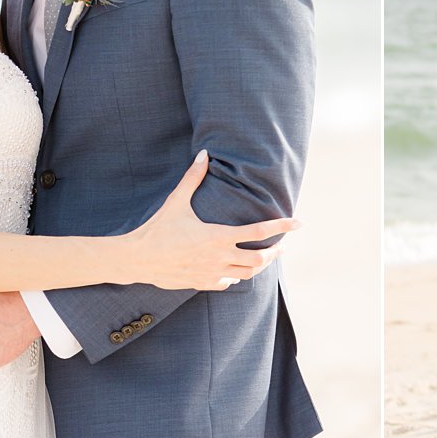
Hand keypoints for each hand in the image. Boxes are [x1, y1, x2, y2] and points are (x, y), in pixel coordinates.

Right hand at [121, 150, 299, 290]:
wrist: (137, 259)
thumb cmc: (157, 228)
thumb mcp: (176, 201)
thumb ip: (193, 178)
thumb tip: (203, 154)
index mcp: (218, 236)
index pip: (259, 231)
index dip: (282, 226)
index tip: (299, 222)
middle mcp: (220, 257)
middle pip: (260, 258)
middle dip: (275, 252)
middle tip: (281, 245)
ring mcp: (212, 273)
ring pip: (248, 274)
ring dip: (259, 266)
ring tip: (264, 257)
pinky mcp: (203, 283)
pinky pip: (229, 283)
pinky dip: (237, 276)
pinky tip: (235, 269)